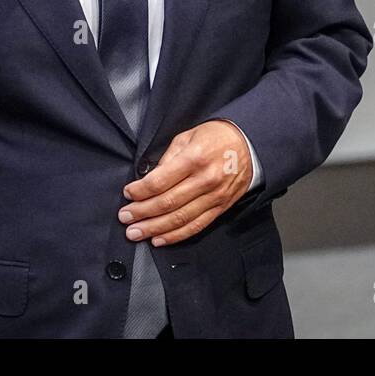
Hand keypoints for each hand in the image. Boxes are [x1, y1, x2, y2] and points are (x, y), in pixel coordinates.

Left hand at [118, 120, 252, 245]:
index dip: (140, 191)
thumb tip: (149, 180)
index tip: (127, 193)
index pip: (160, 181)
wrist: (249, 145)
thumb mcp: (188, 136)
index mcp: (195, 158)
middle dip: (142, 212)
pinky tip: (159, 239)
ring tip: (136, 232)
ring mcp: (214, 196)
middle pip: (167, 203)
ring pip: (180, 219)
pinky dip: (176, 235)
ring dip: (154, 228)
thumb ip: (168, 158)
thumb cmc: (216, 137)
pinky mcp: (220, 208)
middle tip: (124, 217)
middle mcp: (205, 179)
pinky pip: (196, 226)